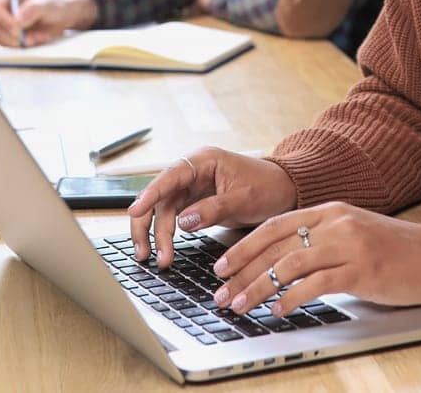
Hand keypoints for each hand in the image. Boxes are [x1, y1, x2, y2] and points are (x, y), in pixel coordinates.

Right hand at [0, 0, 95, 46]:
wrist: (60, 16)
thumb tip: (17, 21)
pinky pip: (10, 46)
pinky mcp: (10, 37)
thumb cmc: (53, 4)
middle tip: (27, 39)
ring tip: (36, 37)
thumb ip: (33, 8)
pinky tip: (34, 40)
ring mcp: (5, 24)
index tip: (17, 29)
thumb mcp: (48, 3)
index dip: (3, 20)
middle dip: (11, 36)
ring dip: (18, 42)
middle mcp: (3, 10)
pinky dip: (22, 46)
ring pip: (1, 39)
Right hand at [126, 146, 296, 267]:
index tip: (135, 212)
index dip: (150, 194)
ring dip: (157, 234)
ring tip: (158, 259)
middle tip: (143, 251)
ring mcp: (192, 187)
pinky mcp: (196, 203)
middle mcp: (193, 172)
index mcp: (204, 161)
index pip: (170, 176)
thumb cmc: (268, 187)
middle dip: (148, 224)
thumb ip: (213, 209)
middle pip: (160, 196)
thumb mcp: (244, 199)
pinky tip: (164, 251)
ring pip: (164, 210)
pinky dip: (168, 235)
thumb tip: (183, 222)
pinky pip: (174, 218)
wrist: (285, 190)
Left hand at [209, 204, 420, 316]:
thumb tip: (282, 261)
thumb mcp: (355, 233)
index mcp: (331, 211)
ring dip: (259, 287)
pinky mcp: (363, 271)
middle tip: (220, 291)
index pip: (275, 225)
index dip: (244, 245)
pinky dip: (292, 298)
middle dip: (242, 269)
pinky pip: (317, 284)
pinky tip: (278, 311)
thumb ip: (322, 239)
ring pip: (290, 265)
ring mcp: (350, 245)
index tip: (222, 265)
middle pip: (276, 244)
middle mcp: (337, 223)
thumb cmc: (398, 251)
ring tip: (240, 305)